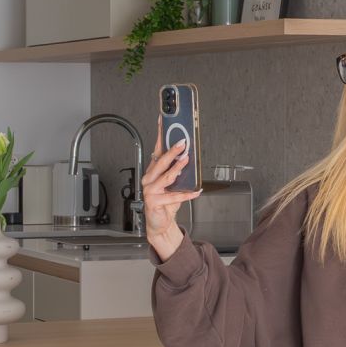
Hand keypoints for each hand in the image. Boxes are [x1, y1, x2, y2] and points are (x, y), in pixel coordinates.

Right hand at [142, 113, 202, 260]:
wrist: (159, 223)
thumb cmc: (165, 203)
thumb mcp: (173, 184)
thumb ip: (178, 172)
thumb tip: (188, 158)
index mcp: (153, 172)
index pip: (157, 150)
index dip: (160, 136)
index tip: (163, 122)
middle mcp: (149, 179)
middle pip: (161, 162)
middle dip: (172, 151)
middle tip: (182, 142)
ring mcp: (150, 191)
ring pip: (166, 177)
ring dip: (177, 168)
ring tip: (186, 161)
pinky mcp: (154, 202)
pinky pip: (173, 196)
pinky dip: (186, 194)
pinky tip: (196, 191)